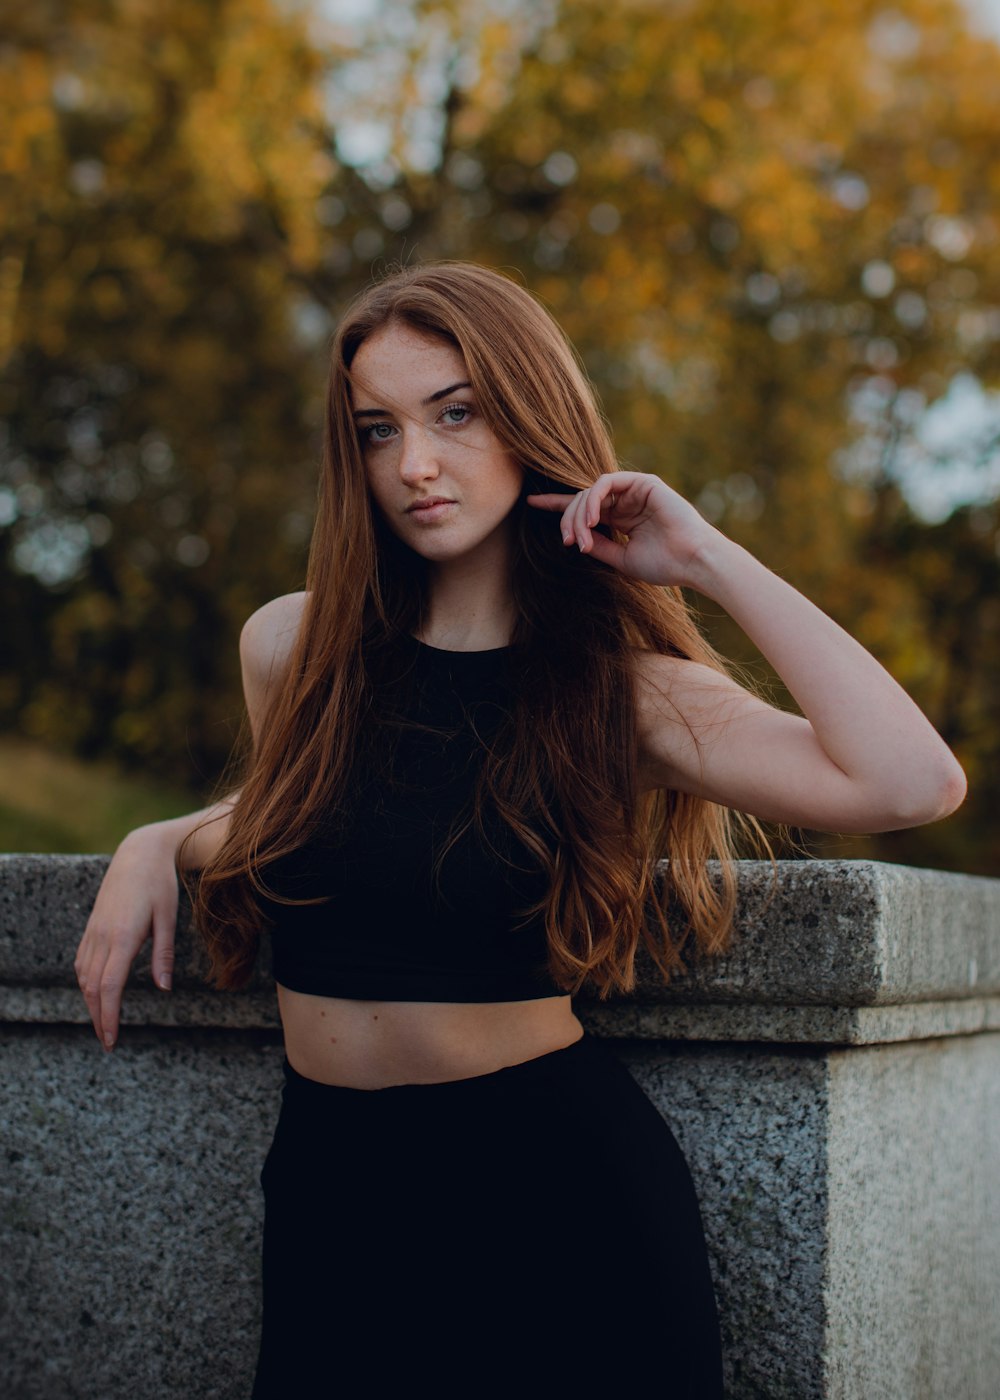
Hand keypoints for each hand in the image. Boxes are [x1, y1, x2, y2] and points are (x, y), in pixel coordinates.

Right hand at [74, 826, 178, 1050]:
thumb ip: (164, 954)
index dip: (109, 1016)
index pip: (110, 986)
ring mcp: (94, 930)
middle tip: (108, 1042)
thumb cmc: (160, 883)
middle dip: (99, 1018)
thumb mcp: (169, 917)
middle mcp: (103, 936)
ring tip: (102, 1023)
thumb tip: (163, 988)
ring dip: (91, 1003)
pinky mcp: (92, 926)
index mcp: (123, 935)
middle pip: (94, 988)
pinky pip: (82, 961)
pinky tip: (94, 993)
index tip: (112, 1039)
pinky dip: (86, 983)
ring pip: (84, 976)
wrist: (139, 852)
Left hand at [526, 471, 719, 586]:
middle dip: (567, 520)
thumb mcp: (620, 559)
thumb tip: (573, 538)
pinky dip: (592, 500)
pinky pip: (605, 482)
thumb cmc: (664, 565)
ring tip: (578, 538)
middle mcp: (625, 502)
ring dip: (578, 514)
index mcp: (620, 518)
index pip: (584, 507)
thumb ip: (598, 545)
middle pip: (582, 500)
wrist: (693, 562)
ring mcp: (634, 490)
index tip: (531, 504)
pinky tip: (590, 520)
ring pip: (590, 491)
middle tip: (566, 543)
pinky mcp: (642, 482)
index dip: (557, 506)